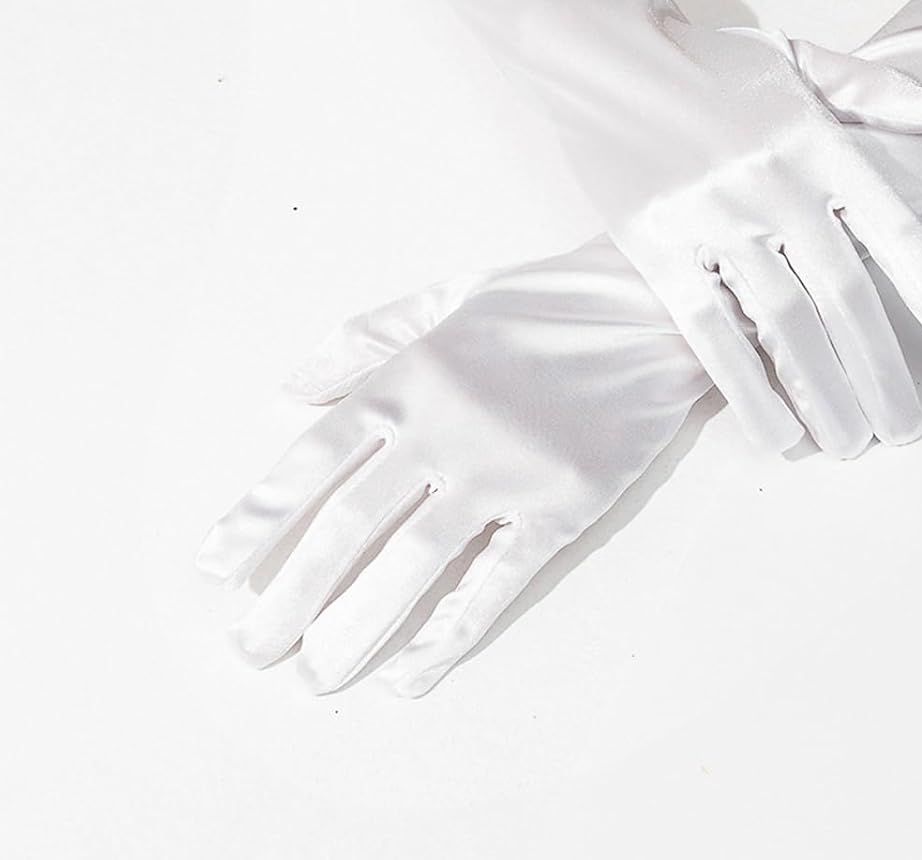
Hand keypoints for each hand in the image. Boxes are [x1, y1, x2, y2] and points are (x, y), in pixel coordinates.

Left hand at [195, 240, 708, 697]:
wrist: (653, 311)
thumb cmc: (545, 304)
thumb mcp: (445, 298)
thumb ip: (365, 338)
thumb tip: (292, 387)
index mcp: (411, 376)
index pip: (314, 458)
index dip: (258, 518)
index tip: (216, 571)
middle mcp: (445, 426)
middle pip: (348, 525)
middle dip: (290, 595)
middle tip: (252, 649)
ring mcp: (505, 468)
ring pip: (411, 562)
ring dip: (354, 626)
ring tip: (315, 675)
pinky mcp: (560, 504)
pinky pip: (495, 580)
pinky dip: (449, 631)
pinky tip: (411, 671)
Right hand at [568, 24, 921, 458]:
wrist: (600, 52)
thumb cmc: (711, 64)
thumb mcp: (802, 58)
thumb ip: (881, 91)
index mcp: (819, 142)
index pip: (898, 234)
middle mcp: (774, 181)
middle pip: (845, 297)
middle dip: (882, 376)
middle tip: (906, 432)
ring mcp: (712, 215)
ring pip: (784, 325)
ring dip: (824, 396)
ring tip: (852, 446)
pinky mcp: (656, 246)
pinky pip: (710, 332)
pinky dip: (748, 391)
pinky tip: (778, 435)